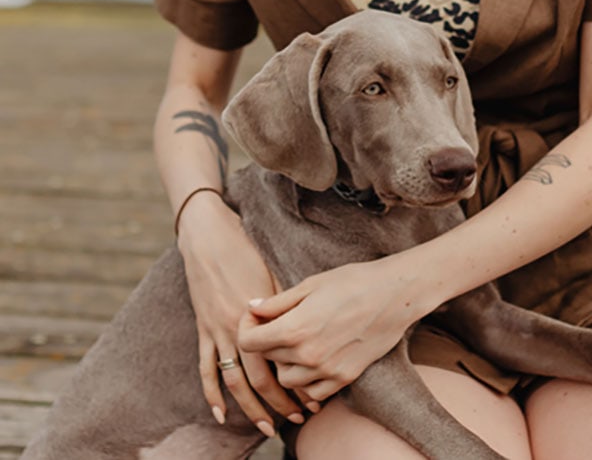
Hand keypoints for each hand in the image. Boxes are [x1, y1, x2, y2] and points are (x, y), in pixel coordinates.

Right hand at [177, 192, 314, 434]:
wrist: (208, 237)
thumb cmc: (247, 252)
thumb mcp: (274, 277)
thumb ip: (286, 307)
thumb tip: (305, 330)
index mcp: (260, 316)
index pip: (281, 360)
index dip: (298, 382)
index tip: (315, 398)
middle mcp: (238, 328)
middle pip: (260, 377)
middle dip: (280, 402)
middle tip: (298, 418)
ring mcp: (217, 331)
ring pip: (235, 380)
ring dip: (251, 407)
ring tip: (267, 426)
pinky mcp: (203, 330)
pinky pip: (206, 368)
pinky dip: (211, 394)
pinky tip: (220, 415)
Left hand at [238, 259, 426, 400]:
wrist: (395, 295)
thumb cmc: (353, 282)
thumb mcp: (310, 285)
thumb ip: (277, 302)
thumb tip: (252, 309)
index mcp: (294, 328)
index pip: (249, 342)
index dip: (248, 329)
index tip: (257, 319)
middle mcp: (307, 354)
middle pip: (267, 359)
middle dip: (267, 343)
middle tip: (278, 325)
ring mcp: (326, 370)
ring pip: (286, 380)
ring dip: (285, 364)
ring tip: (298, 343)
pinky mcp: (344, 378)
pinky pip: (313, 392)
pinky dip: (307, 381)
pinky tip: (315, 361)